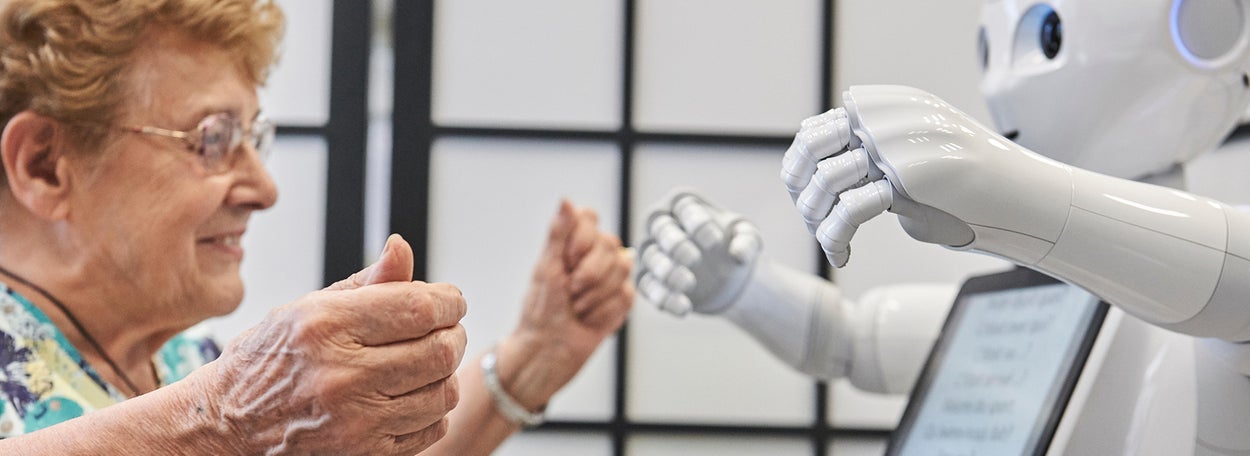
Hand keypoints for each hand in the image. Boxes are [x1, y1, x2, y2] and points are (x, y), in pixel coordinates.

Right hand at [199, 235, 466, 455]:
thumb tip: (402, 248)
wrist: (226, 424)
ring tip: (428, 361)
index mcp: (326, 326)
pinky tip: (413, 394)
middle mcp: (340, 374)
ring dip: (446, 373)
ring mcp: (354, 420)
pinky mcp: (364, 453)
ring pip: (442, 393)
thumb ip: (366, 282)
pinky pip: (430, 428)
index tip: (451, 301)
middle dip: (454, 335)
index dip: (449, 301)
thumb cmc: (269, 359)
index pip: (420, 309)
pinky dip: (433, 409)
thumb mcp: (308, 308)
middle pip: (439, 351)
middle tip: (447, 329)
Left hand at [495, 200, 632, 410]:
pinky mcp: (622, 300)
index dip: (581, 240)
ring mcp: (611, 277)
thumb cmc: (540, 311)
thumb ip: (559, 233)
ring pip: (622, 269)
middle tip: (570, 291)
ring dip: (593, 295)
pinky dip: (603, 311)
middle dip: (587, 274)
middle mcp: (594, 256)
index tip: (566, 262)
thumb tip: (566, 201)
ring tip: (577, 307)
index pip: (590, 218)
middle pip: (610, 243)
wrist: (548, 351)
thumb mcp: (546, 269)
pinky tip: (589, 319)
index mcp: (572, 243)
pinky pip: (627, 295)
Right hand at [635, 189, 762, 315]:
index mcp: (682, 203)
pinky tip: (684, 309)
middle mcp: (659, 222)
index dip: (697, 224)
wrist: (719, 273)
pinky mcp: (646, 278)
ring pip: (651, 257)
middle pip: (658, 226)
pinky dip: (664, 298)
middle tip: (695, 259)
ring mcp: (649, 250)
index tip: (716, 243)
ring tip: (689, 284)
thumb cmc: (728, 243)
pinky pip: (648, 287)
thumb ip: (747, 242)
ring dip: (667, 271)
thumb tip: (739, 256)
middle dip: (675, 243)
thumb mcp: (746, 238)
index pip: (683, 207)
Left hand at [783, 85, 1001, 267]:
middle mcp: (889, 117)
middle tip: (815, 220)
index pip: (814, 130)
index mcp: (888, 106)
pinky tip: (843, 255)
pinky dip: (835, 238)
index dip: (800, 169)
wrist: (1025, 203)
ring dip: (818, 219)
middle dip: (803, 191)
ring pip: (825, 179)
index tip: (809, 201)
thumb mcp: (915, 165)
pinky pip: (848, 209)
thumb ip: (876, 159)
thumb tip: (823, 177)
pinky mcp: (908, 180)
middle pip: (810, 148)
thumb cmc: (969, 196)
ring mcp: (898, 145)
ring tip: (834, 240)